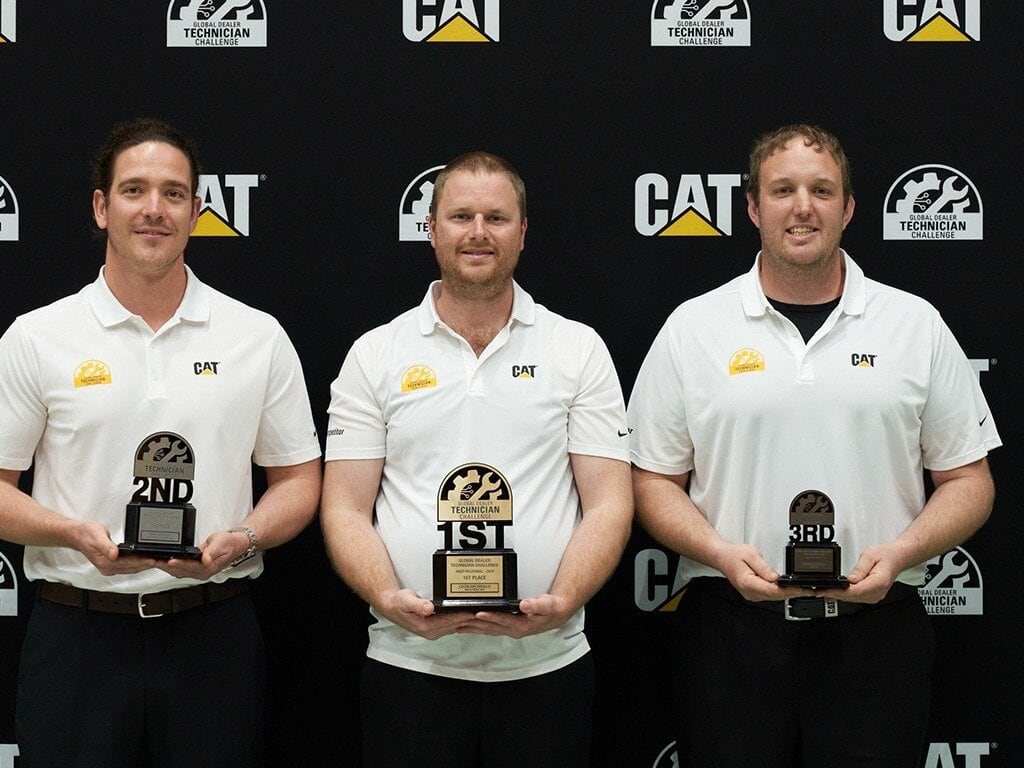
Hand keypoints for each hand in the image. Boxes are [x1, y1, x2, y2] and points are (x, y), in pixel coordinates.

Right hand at [72, 520, 160, 575]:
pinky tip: (146, 560)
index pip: (129, 563)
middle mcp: (109, 568)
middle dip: (149, 564)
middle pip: (133, 567)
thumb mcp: (97, 536)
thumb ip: (106, 546)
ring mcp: (111, 567)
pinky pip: (129, 566)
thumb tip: (114, 554)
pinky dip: (139, 563)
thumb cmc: (85, 534)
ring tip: (159, 561)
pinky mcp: (112, 564)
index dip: (143, 562)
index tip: (155, 560)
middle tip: (163, 561)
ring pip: (133, 568)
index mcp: (106, 563)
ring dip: (145, 565)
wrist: (76, 535)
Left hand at [154, 529, 248, 580]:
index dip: (179, 564)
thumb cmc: (229, 544)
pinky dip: (167, 564)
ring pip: (175, 570)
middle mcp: (200, 572)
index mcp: (207, 568)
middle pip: (179, 570)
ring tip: (151, 560)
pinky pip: (177, 568)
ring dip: (163, 566)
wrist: (234, 545)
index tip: (169, 560)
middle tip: (152, 560)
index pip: (190, 566)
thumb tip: (206, 559)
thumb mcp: (222, 544)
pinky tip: (160, 561)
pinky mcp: (192, 567)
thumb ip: (213, 552)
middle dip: (164, 565)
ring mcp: (195, 571)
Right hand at [378, 588, 476, 639]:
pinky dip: (462, 619)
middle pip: (456, 624)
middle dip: (470, 617)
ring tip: (482, 612)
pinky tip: (469, 614)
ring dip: (468, 619)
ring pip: (457, 625)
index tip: (475, 610)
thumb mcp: (406, 601)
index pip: (450, 620)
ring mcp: (435, 630)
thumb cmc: (399, 603)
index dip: (463, 615)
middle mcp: (433, 631)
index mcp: (427, 626)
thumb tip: (428, 608)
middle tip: (486, 610)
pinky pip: (453, 624)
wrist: (392, 607)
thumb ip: (418, 604)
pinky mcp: (437, 627)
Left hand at [454, 593, 572, 638]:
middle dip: (473, 622)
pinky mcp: (506, 627)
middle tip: (459, 618)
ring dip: (472, 627)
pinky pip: (488, 628)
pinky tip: (468, 625)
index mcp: (521, 625)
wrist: (554, 614)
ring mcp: (508, 629)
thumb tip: (525, 605)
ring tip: (457, 624)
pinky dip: (477, 626)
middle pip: (489, 626)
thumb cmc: (550, 609)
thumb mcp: (547, 605)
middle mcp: (513, 629)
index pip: (502, 620)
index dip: (490, 616)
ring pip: (486, 628)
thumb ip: (536, 605)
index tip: (478, 612)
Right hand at [715, 543, 814, 601]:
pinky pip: (770, 595)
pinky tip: (790, 589)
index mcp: (748, 583)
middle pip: (776, 596)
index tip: (802, 589)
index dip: (789, 590)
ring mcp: (752, 595)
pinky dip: (781, 593)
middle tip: (810, 591)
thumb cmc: (733, 555)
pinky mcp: (755, 594)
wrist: (722, 558)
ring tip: (804, 590)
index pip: (773, 590)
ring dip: (788, 594)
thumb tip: (776, 578)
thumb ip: (764, 567)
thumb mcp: (751, 555)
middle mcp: (750, 592)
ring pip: (774, 597)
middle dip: (793, 593)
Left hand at [817, 542, 901, 602]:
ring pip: (852, 599)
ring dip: (836, 596)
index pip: (856, 591)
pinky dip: (843, 595)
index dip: (839, 592)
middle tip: (817, 591)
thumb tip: (849, 580)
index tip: (825, 590)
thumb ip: (859, 569)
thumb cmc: (887, 555)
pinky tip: (833, 592)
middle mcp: (878, 592)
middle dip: (833, 594)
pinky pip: (855, 597)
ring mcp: (875, 595)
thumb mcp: (870, 555)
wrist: (897, 558)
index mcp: (880, 582)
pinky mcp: (871, 595)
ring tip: (821, 591)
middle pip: (852, 597)